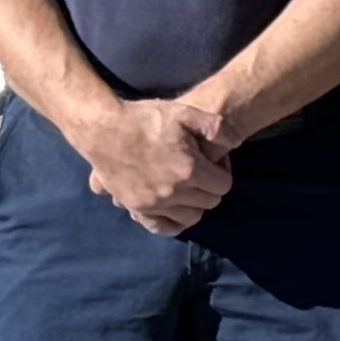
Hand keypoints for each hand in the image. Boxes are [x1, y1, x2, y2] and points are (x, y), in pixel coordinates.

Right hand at [80, 92, 233, 235]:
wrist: (102, 129)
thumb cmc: (145, 118)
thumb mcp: (185, 113)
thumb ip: (216, 127)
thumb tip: (237, 143)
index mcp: (189, 170)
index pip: (224, 185)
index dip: (223, 171)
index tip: (212, 160)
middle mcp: (172, 192)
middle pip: (210, 202)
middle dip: (211, 187)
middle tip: (201, 172)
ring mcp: (152, 203)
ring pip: (190, 217)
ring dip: (194, 204)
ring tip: (188, 187)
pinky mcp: (135, 207)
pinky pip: (162, 227)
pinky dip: (173, 222)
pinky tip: (174, 208)